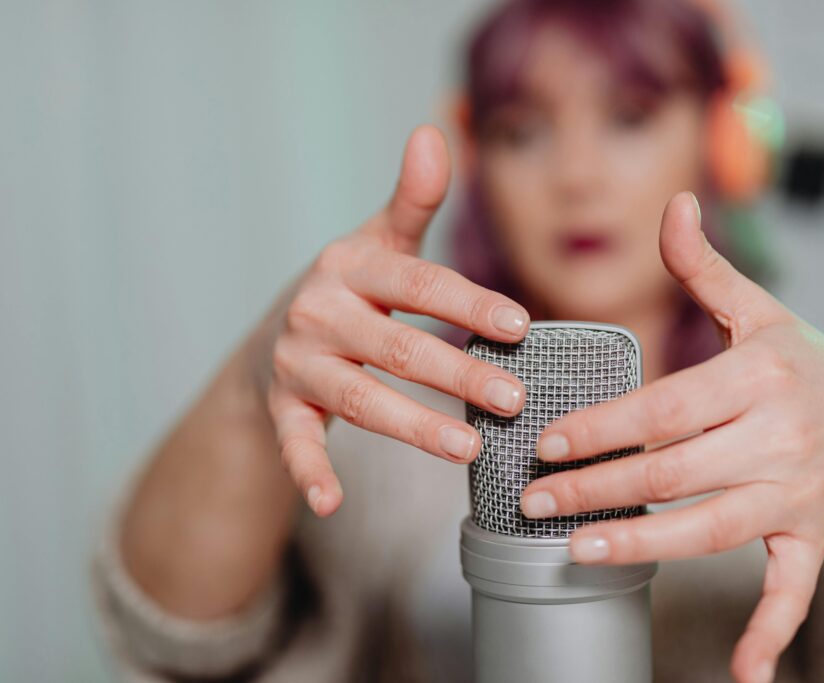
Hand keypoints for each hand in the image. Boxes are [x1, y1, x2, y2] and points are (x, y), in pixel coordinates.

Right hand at [251, 126, 528, 516]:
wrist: (272, 342)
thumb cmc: (347, 291)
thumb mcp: (377, 243)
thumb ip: (413, 199)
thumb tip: (435, 129)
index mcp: (348, 266)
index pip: (417, 283)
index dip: (469, 303)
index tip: (522, 326)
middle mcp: (317, 312)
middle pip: (397, 346)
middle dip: (459, 373)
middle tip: (516, 398)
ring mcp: (296, 364)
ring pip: (359, 398)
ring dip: (413, 425)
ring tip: (469, 449)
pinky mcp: (281, 410)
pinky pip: (294, 443)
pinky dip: (309, 472)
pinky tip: (332, 502)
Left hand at [519, 192, 823, 682]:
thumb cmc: (808, 366)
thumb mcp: (762, 313)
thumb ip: (705, 269)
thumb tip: (674, 205)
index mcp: (759, 376)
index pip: (666, 407)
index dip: (605, 427)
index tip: (549, 442)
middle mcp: (781, 437)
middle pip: (674, 471)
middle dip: (598, 488)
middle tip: (535, 501)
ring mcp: (799, 494)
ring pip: (712, 528)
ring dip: (644, 545)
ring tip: (578, 551)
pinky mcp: (812, 538)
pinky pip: (791, 590)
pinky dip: (769, 632)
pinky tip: (742, 672)